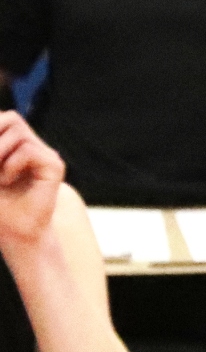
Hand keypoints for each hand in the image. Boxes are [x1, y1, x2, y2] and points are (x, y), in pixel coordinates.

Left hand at [0, 112, 64, 253]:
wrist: (15, 234)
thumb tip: (0, 138)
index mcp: (14, 146)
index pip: (2, 119)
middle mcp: (33, 147)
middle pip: (10, 117)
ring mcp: (45, 155)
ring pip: (18, 130)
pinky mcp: (54, 165)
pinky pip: (27, 150)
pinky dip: (11, 165)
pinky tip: (7, 181)